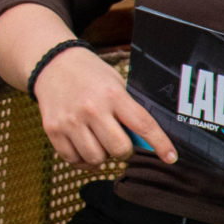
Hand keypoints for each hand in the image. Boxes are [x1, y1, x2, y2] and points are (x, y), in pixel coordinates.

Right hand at [34, 45, 176, 168]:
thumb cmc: (91, 76)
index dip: (160, 144)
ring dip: (101, 155)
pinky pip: (72, 159)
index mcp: (112, 95)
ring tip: (98, 142)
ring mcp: (69, 120)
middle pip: (119, 149)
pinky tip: (83, 148)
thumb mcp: (115, 85)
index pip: (143, 125)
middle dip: (124, 151)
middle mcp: (91, 108)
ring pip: (95, 158)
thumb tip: (143, 143)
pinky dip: (81, 159)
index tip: (170, 157)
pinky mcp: (52, 129)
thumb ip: (128, 111)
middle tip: (119, 142)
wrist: (52, 64)